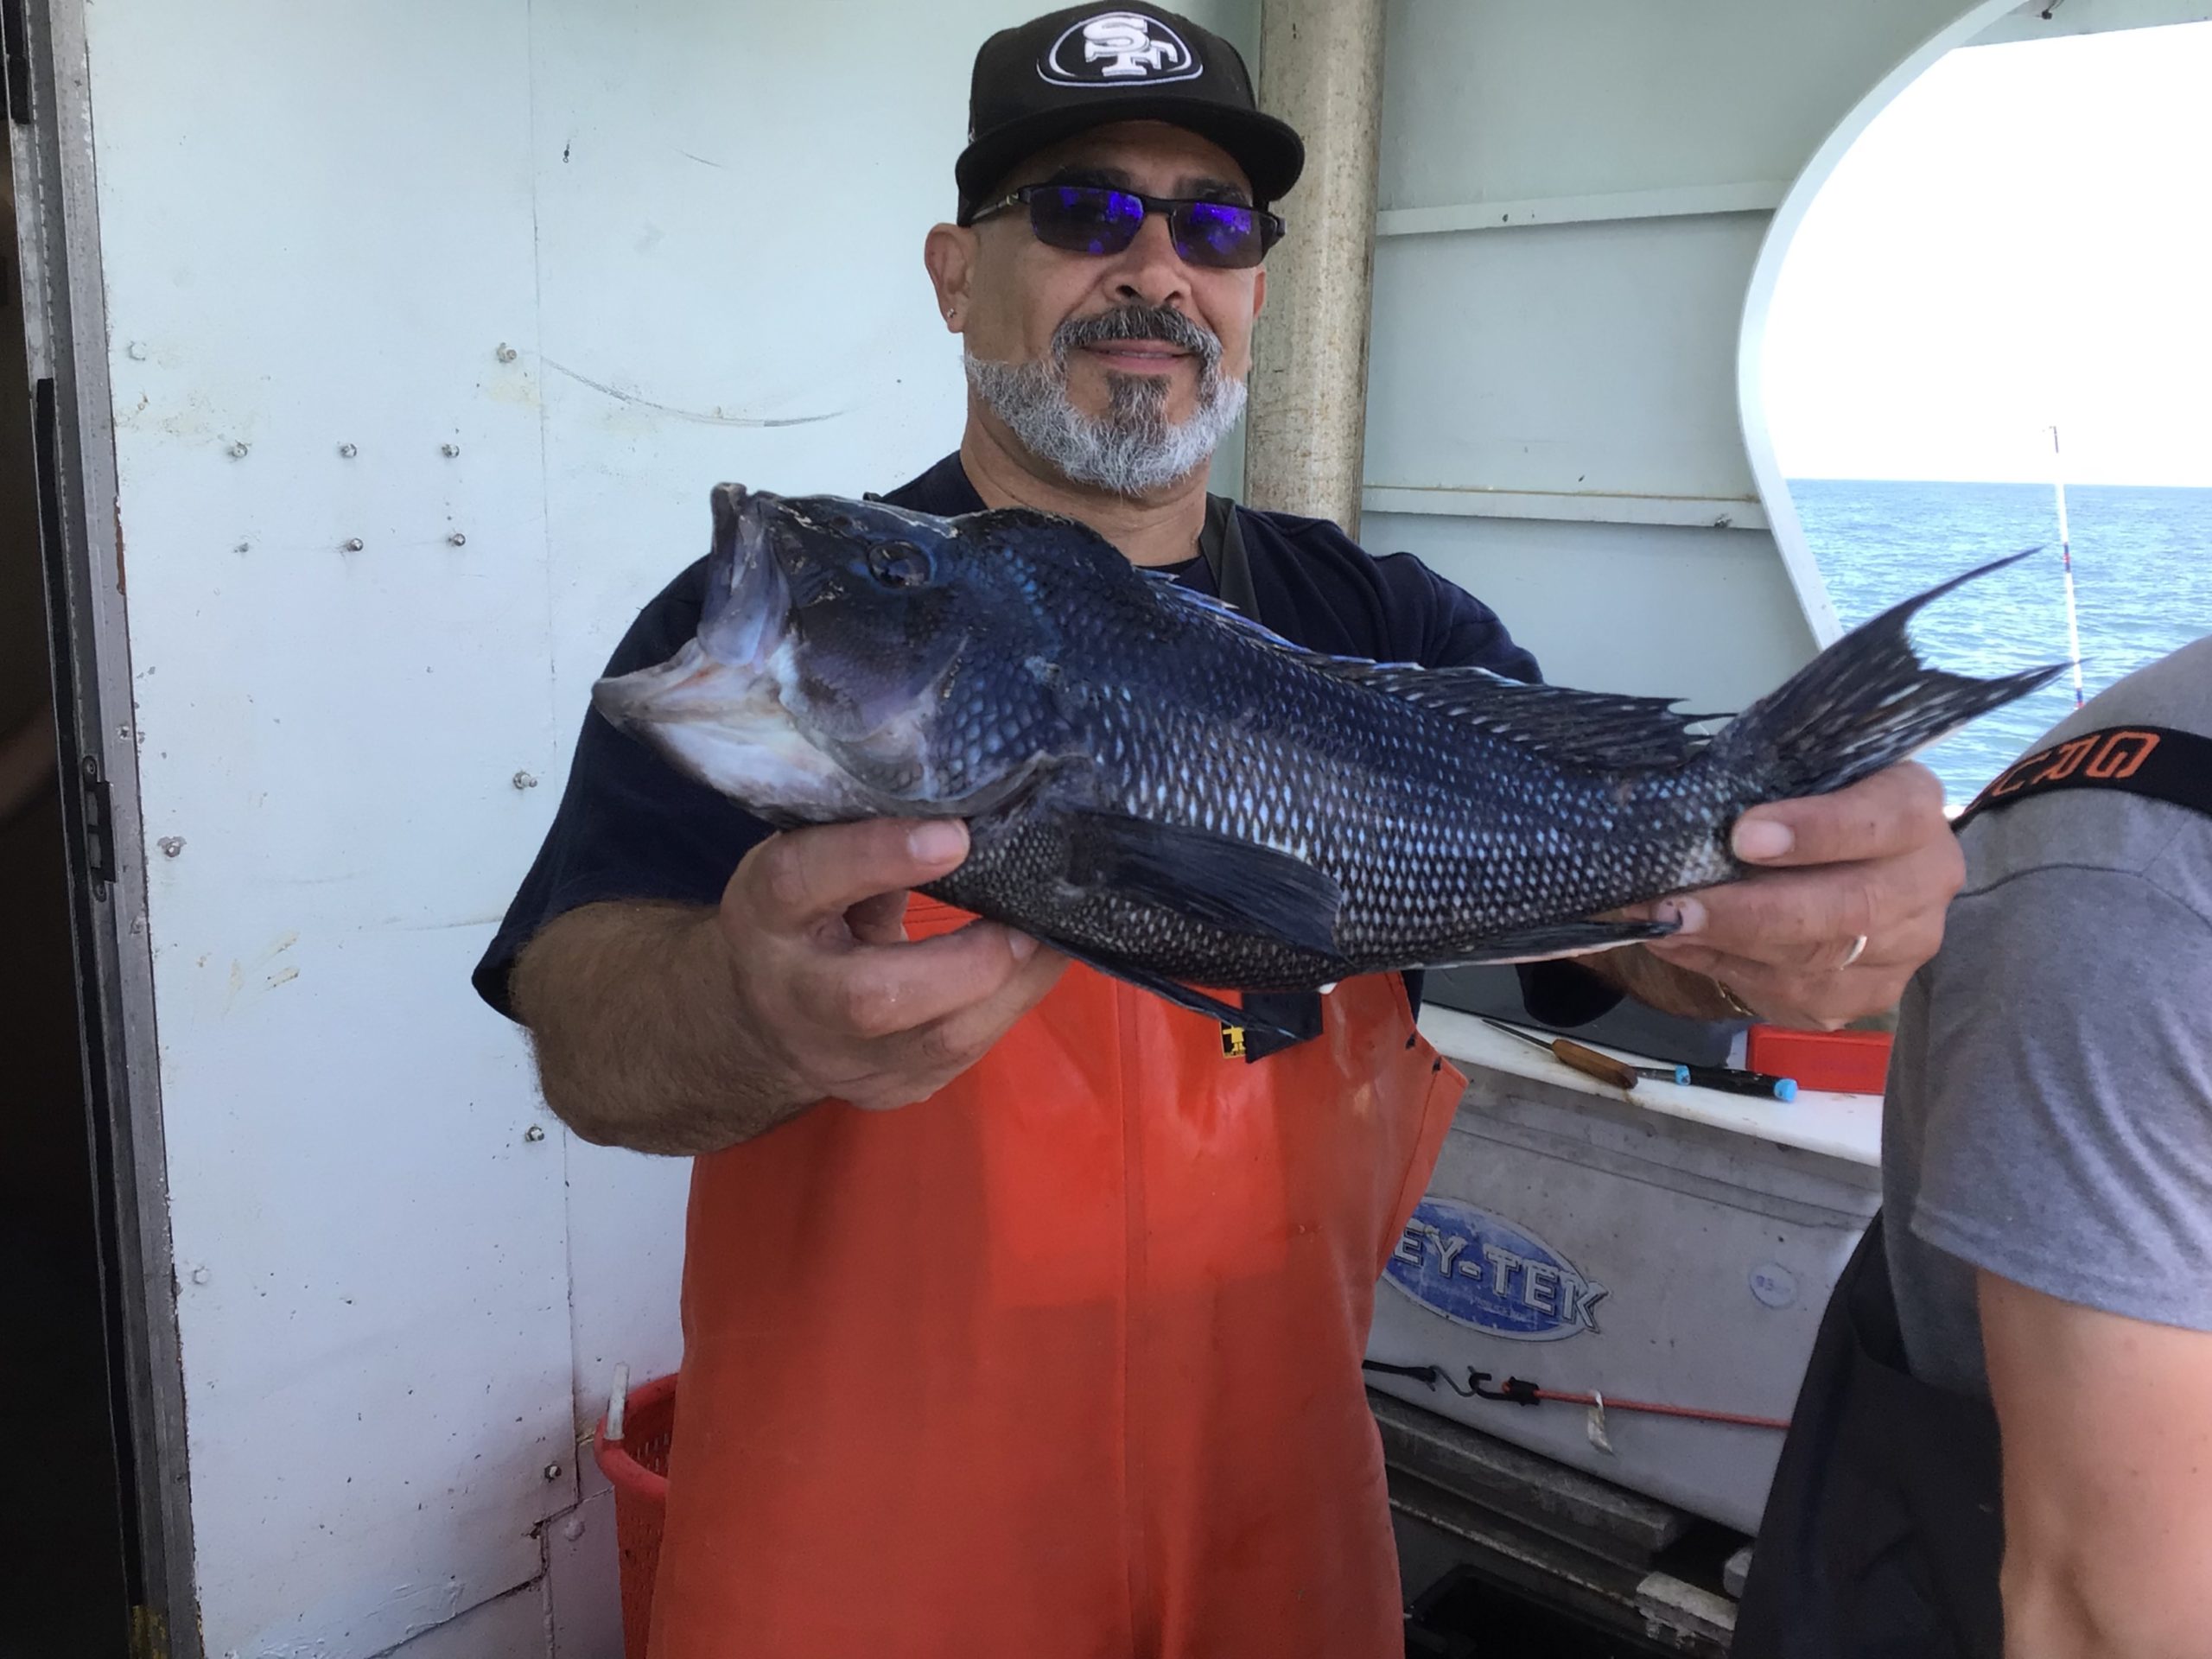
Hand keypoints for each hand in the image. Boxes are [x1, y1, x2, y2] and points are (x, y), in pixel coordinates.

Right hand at [716, 818, 1066, 1111]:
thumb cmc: (808, 913)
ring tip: (1056, 938)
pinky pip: (962, 1058)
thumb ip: (873, 837)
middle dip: (968, 961)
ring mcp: (838, 1059)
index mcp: (764, 914)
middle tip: (1030, 920)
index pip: (804, 880)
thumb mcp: (816, 860)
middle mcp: (793, 995)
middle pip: (872, 998)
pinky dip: (1011, 1006)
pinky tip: (1038, 967)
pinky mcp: (886, 1091)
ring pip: (938, 1041)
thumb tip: (971, 796)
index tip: (955, 835)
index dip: (877, 856)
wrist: (764, 1021)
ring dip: (1012, 986)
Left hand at [1633, 762, 1961, 1028]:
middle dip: (1752, 912)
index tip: (1742, 836)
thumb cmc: (1802, 804)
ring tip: (1664, 926)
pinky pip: (1801, 996)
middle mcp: (1927, 880)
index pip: (1883, 818)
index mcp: (1916, 808)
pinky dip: (1731, 971)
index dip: (1816, 830)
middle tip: (1677, 906)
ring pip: (1820, 962)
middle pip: (1851, 908)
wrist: (1837, 859)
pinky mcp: (1874, 992)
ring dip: (1730, 947)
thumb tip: (1678, 819)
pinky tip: (1685, 947)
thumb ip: (1758, 786)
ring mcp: (1908, 945)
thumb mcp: (1792, 777)